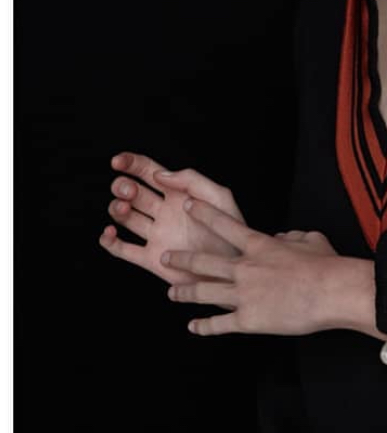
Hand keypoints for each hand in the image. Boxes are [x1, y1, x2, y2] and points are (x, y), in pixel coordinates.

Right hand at [99, 152, 245, 285]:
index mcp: (178, 194)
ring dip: (116, 209)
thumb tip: (160, 174)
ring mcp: (156, 235)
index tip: (117, 161)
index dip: (131, 163)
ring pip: (125, 217)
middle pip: (132, 193)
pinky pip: (122, 249)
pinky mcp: (151, 259)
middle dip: (123, 187)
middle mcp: (163, 212)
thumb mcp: (219, 197)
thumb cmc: (231, 233)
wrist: (232, 271)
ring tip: (124, 209)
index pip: (148, 172)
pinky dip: (108, 241)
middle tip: (130, 191)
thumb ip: (192, 179)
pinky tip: (110, 233)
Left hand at [163, 198, 339, 335]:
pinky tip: (193, 327)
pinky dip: (204, 326)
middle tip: (166, 257)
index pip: (223, 225)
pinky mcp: (247, 320)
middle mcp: (244, 268)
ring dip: (184, 292)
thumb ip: (291, 236)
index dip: (204, 214)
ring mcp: (243, 295)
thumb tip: (281, 237)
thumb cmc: (326, 264)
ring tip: (172, 292)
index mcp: (259, 245)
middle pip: (202, 262)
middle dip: (181, 259)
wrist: (332, 292)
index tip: (188, 206)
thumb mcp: (309, 239)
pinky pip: (219, 324)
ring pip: (203, 292)